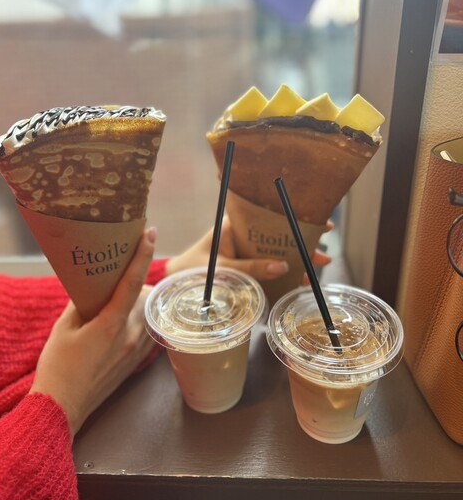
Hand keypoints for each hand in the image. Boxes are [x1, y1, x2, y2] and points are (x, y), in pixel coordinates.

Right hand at [29, 228, 156, 436]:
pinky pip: (150, 333)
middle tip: (127, 277)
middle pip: (147, 297)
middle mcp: (130, 336)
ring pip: (152, 315)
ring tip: (127, 298)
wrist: (62, 407)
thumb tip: (94, 290)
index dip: (143, 255)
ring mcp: (136, 351)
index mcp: (110, 324)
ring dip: (144, 302)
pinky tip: (129, 321)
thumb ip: (82, 304)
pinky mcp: (137, 362)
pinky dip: (144, 321)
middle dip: (142, 282)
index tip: (151, 233)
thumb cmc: (58, 365)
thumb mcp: (63, 328)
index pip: (133, 283)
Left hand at [166, 216, 331, 282]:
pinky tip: (298, 281)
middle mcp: (243, 236)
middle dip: (302, 244)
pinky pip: (267, 267)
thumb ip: (250, 268)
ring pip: (275, 253)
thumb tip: (282, 267)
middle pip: (278, 237)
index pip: (271, 217)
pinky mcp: (244, 267)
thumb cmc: (193, 268)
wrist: (175, 282)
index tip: (319, 224)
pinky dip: (283, 274)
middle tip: (324, 254)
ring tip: (317, 270)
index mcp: (236, 226)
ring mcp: (244, 252)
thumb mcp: (223, 268)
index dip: (295, 219)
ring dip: (296, 261)